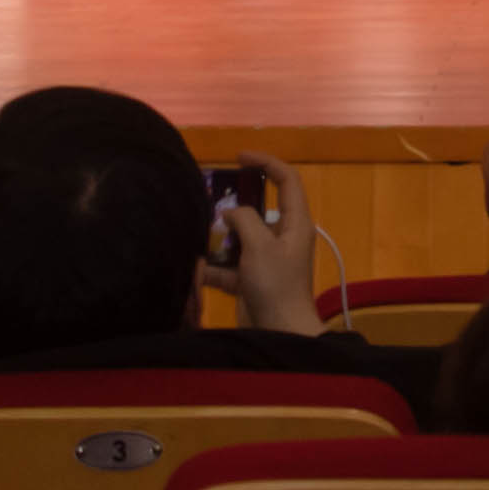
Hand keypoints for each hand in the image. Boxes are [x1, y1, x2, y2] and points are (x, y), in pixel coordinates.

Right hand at [206, 156, 324, 331]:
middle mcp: (282, 237)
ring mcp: (265, 259)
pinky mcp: (250, 280)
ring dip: (218, 239)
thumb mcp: (261, 246)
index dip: (266, 163)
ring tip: (195, 235)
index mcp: (295, 223)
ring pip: (238, 238)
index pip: (286, 180)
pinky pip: (228, 266)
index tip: (239, 157)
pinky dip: (211, 267)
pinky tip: (193, 268)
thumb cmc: (276, 284)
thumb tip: (231, 213)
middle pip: (257, 210)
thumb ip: (245, 220)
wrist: (279, 333)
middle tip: (208, 203)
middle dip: (232, 207)